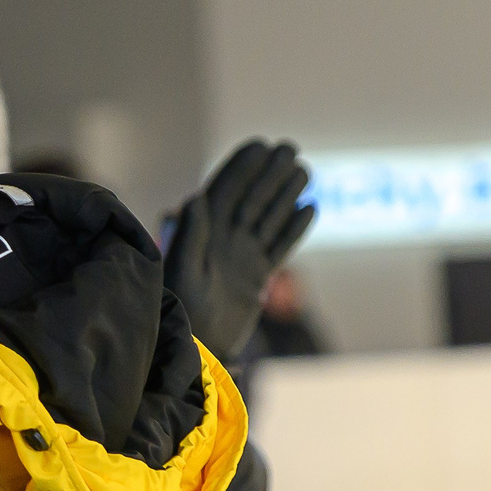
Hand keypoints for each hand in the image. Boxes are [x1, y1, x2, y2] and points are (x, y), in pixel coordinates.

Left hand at [164, 139, 314, 356]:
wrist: (197, 346)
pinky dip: (295, 229)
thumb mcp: (180, 270)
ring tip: (304, 170)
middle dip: (269, 173)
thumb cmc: (180, 307)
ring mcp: (242, 255)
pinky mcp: (257, 275)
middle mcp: (223, 239)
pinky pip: (280, 246)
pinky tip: (310, 208)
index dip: (241, 167)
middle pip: (251, 198)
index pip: (225, 191)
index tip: (260, 144)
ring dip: (286, 194)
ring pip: (269, 218)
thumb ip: (188, 235)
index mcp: (202, 232)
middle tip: (290, 148)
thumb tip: (193, 198)